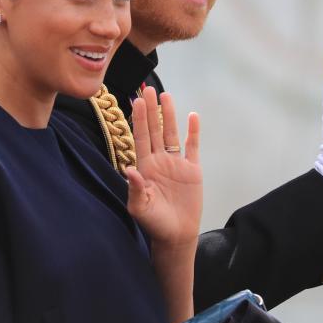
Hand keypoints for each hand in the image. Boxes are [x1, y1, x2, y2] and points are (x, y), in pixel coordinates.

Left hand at [124, 86, 201, 246]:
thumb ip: (136, 189)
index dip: (138, 119)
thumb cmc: (155, 224)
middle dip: (150, 109)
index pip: (140, 137)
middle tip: (147, 88)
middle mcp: (159, 161)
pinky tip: (192, 116)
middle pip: (154, 129)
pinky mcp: (192, 170)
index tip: (135, 100)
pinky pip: (192, 146)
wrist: (176, 235)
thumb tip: (129, 169)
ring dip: (169, 114)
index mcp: (145, 167)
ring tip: (165, 95)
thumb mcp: (141, 208)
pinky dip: (193, 131)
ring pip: (171, 133)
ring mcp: (176, 164)